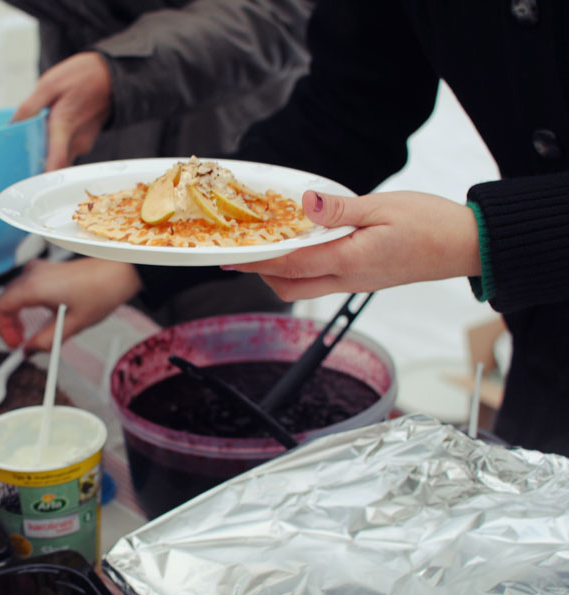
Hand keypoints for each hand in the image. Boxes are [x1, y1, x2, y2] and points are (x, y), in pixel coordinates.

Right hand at [0, 258, 141, 350]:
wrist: (120, 271)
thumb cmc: (101, 291)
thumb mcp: (73, 325)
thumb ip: (46, 341)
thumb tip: (30, 350)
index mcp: (34, 287)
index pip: (0, 308)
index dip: (2, 330)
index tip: (14, 343)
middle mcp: (34, 275)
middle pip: (6, 300)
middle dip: (11, 324)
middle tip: (23, 341)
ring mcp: (41, 269)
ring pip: (16, 293)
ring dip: (19, 313)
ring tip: (34, 331)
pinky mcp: (49, 269)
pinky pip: (27, 285)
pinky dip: (28, 302)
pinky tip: (44, 314)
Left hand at [11, 52, 111, 171]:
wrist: (112, 75)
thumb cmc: (82, 76)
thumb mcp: (50, 84)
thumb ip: (31, 106)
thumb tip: (13, 124)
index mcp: (64, 126)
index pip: (54, 162)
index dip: (40, 178)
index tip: (25, 183)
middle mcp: (76, 142)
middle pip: (53, 165)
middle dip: (35, 165)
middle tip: (16, 161)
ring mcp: (82, 144)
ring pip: (59, 159)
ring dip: (44, 156)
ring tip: (29, 145)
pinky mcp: (84, 143)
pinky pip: (65, 152)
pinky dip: (54, 148)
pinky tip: (46, 136)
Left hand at [226, 190, 481, 299]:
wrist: (466, 245)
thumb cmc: (431, 224)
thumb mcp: (383, 206)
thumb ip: (340, 209)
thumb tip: (305, 203)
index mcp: (350, 260)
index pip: (290, 265)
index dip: (256, 262)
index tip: (232, 258)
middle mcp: (348, 278)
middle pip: (290, 288)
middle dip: (262, 274)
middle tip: (244, 256)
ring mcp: (356, 282)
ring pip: (305, 288)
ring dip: (282, 273)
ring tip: (267, 250)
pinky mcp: (364, 278)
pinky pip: (323, 280)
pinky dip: (303, 268)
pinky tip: (303, 246)